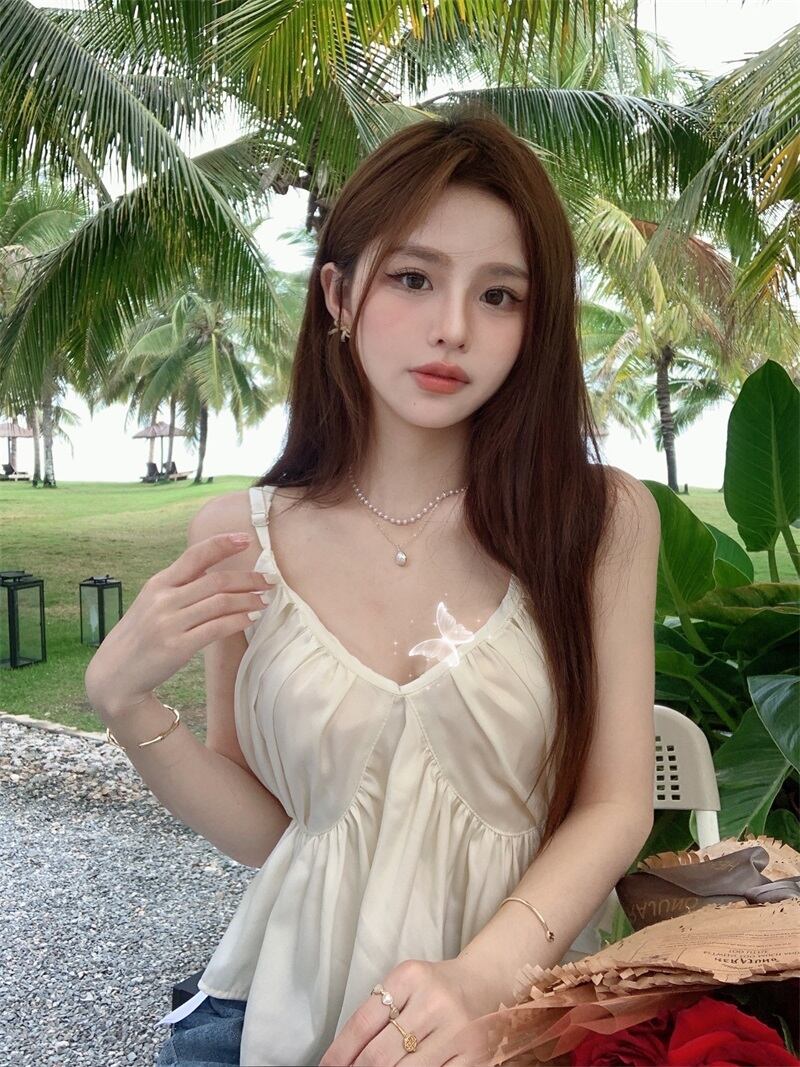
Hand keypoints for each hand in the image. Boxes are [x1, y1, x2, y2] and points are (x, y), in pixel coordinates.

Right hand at [85, 532, 273, 717]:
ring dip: (248, 600)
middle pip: (215, 580)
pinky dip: (238, 621)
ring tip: (264, 600)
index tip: (245, 539)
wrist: (115, 675)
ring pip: (220, 603)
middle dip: (248, 579)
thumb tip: (216, 576)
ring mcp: (169, 623)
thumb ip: (179, 588)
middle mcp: (163, 599)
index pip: (194, 555)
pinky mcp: (177, 646)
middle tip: (269, 580)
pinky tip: (251, 619)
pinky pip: (216, 628)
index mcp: (158, 583)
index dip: (222, 544)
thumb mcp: (152, 604)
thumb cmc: (140, 637)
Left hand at [318, 957, 500, 1066]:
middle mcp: (433, 1002)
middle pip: (380, 1055)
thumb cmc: (435, 987)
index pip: (362, 1023)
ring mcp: (456, 1032)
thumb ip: (377, 1013)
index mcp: (410, 978)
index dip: (340, 1053)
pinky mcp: (474, 1057)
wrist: (487, 982)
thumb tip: (343, 1057)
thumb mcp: (405, 984)